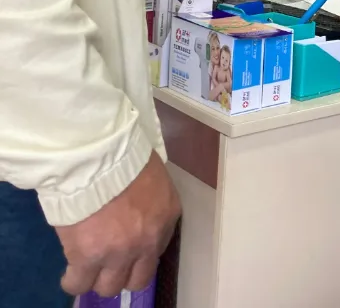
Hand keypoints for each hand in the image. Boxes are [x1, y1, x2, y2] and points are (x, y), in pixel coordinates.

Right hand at [56, 152, 180, 297]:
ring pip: (110, 287)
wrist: (98, 155)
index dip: (140, 252)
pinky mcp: (88, 257)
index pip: (157, 251)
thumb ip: (149, 199)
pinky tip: (71, 272)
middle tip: (109, 260)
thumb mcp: (152, 174)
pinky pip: (79, 283)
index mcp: (167, 216)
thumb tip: (136, 209)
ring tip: (88, 264)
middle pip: (137, 279)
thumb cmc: (125, 154)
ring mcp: (118, 253)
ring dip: (99, 277)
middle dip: (123, 272)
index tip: (128, 247)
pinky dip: (73, 280)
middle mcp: (147, 241)